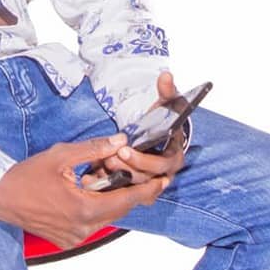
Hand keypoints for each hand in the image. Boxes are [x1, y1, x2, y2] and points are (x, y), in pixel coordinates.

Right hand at [0, 134, 170, 250]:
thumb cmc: (26, 175)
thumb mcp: (61, 155)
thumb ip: (94, 149)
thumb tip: (121, 141)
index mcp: (85, 208)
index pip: (127, 200)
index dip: (148, 190)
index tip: (164, 181)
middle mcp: (83, 228)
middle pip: (119, 210)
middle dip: (133, 192)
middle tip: (147, 176)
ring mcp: (75, 237)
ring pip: (106, 216)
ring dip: (112, 199)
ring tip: (111, 177)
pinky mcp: (67, 240)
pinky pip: (92, 222)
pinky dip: (97, 207)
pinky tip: (91, 190)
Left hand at [79, 72, 185, 188]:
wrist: (155, 133)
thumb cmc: (162, 119)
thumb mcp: (165, 105)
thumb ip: (167, 91)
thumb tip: (166, 76)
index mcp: (174, 156)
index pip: (161, 164)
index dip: (143, 159)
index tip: (124, 149)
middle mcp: (165, 174)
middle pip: (145, 178)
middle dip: (125, 168)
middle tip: (108, 158)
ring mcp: (151, 183)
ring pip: (133, 187)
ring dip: (116, 177)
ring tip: (99, 165)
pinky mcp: (137, 188)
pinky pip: (123, 193)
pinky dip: (109, 185)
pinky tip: (94, 177)